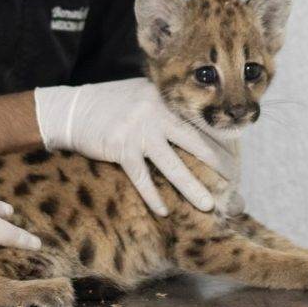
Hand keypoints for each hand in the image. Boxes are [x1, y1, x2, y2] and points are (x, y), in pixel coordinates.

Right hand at [34, 77, 234, 215]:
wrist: (72, 109)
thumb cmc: (109, 105)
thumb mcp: (140, 96)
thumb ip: (164, 108)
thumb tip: (192, 130)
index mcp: (161, 97)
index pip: (197, 119)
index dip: (217, 139)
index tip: (235, 156)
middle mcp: (153, 110)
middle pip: (193, 140)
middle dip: (216, 163)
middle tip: (233, 181)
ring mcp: (137, 129)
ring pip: (172, 164)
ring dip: (192, 187)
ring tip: (208, 205)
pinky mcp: (120, 147)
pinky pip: (142, 177)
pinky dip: (153, 196)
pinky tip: (163, 210)